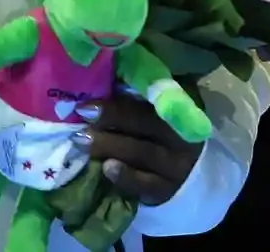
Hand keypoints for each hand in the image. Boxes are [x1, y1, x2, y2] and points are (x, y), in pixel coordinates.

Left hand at [74, 95, 203, 205]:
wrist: (187, 173)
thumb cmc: (164, 132)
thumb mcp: (161, 110)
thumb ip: (141, 96)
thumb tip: (105, 82)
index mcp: (182, 106)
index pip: (156, 94)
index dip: (129, 87)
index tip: (102, 87)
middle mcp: (184, 133)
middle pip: (147, 121)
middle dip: (113, 115)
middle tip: (83, 112)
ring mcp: (177, 163)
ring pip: (142, 152)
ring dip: (110, 144)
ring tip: (82, 140)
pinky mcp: (166, 188)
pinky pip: (144, 182)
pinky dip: (124, 175)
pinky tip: (106, 168)